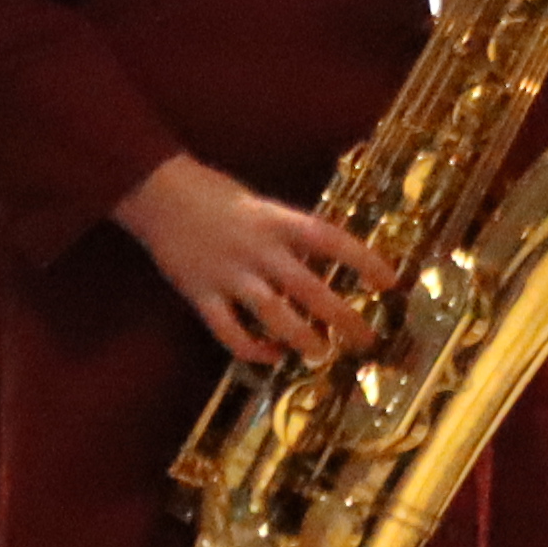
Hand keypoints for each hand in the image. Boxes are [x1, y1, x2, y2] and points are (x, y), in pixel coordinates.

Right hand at [121, 157, 380, 366]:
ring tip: (322, 354)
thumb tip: (330, 259)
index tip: (391, 282)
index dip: (364, 260)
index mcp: (275, 220)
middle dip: (342, 316)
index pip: (331, 240)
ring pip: (272, 312)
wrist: (155, 191)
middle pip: (309, 287)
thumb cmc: (214, 195)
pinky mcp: (200, 293)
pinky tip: (271, 355)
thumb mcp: (261, 205)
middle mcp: (257, 248)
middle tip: (367, 338)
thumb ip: (290, 233)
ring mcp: (228, 273)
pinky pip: (228, 330)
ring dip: (302, 337)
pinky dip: (251, 348)